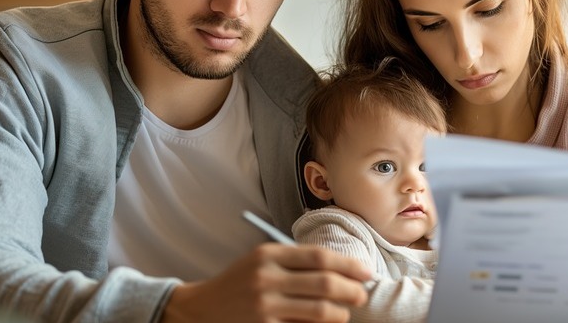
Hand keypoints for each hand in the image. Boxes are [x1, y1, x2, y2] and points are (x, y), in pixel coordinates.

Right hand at [162, 243, 372, 322]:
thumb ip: (294, 262)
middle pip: (324, 283)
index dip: (348, 265)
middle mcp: (266, 278)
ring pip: (319, 310)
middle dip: (351, 290)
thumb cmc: (238, 283)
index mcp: (269, 255)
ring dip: (340, 313)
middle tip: (362, 294)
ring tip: (345, 312)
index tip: (366, 272)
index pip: (319, 256)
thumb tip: (340, 269)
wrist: (201, 310)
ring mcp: (264, 306)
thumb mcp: (260, 262)